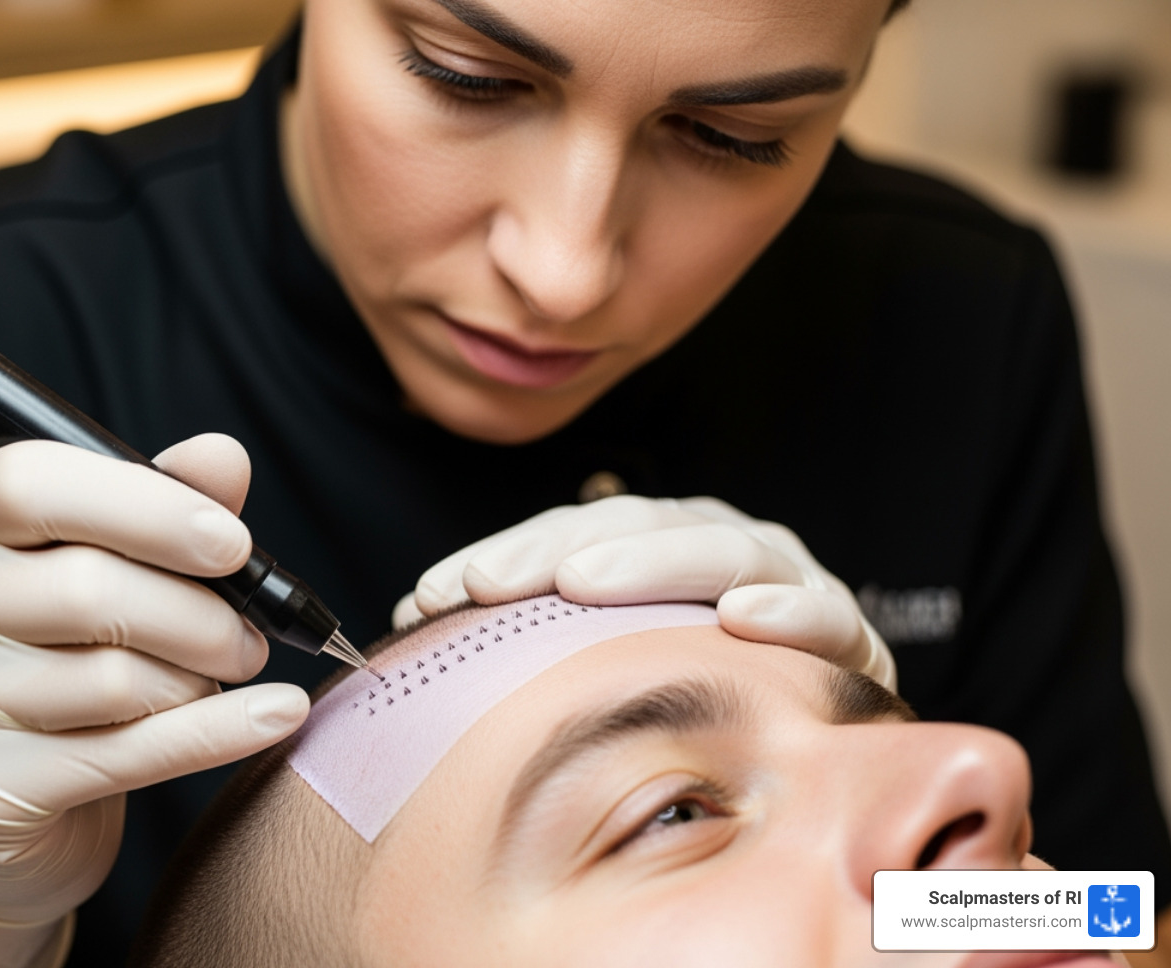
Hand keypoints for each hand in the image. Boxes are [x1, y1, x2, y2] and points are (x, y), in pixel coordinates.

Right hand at [0, 437, 308, 966]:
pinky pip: (124, 754)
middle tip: (249, 637)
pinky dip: (218, 732)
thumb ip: (155, 506)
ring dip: (197, 681)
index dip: (145, 506)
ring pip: (110, 679)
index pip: (27, 484)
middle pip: (85, 589)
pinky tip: (276, 716)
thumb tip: (222, 458)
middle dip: (198, 614)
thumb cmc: (54, 665)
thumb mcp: (98, 569)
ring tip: (215, 681)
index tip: (230, 542)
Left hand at [394, 495, 894, 689]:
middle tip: (490, 583)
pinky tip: (745, 615)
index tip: (428, 594)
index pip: (568, 536)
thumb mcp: (608, 657)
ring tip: (584, 580)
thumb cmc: (699, 683)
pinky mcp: (843, 627)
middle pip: (632, 527)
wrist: (821, 725)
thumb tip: (409, 623)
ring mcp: (783, 575)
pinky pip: (821, 612)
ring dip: (650, 560)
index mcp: (654, 543)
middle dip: (551, 551)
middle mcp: (715, 543)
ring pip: (720, 547)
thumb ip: (529, 637)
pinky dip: (788, 608)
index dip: (499, 558)